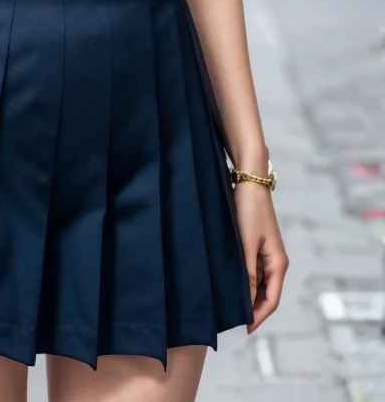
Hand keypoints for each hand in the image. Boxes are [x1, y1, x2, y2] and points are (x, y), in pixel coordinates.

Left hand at [233, 180, 288, 332]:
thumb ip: (248, 274)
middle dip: (255, 309)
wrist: (249, 183)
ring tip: (233, 307)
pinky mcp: (259, 246)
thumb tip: (248, 301)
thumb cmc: (249, 211)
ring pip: (261, 284)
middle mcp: (277, 261)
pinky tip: (233, 285)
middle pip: (268, 294)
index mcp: (278, 263)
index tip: (246, 329)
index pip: (272, 299)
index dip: (259, 316)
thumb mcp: (246, 245)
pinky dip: (247, 282)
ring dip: (250, 296)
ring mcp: (268, 254)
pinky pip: (255, 272)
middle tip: (236, 321)